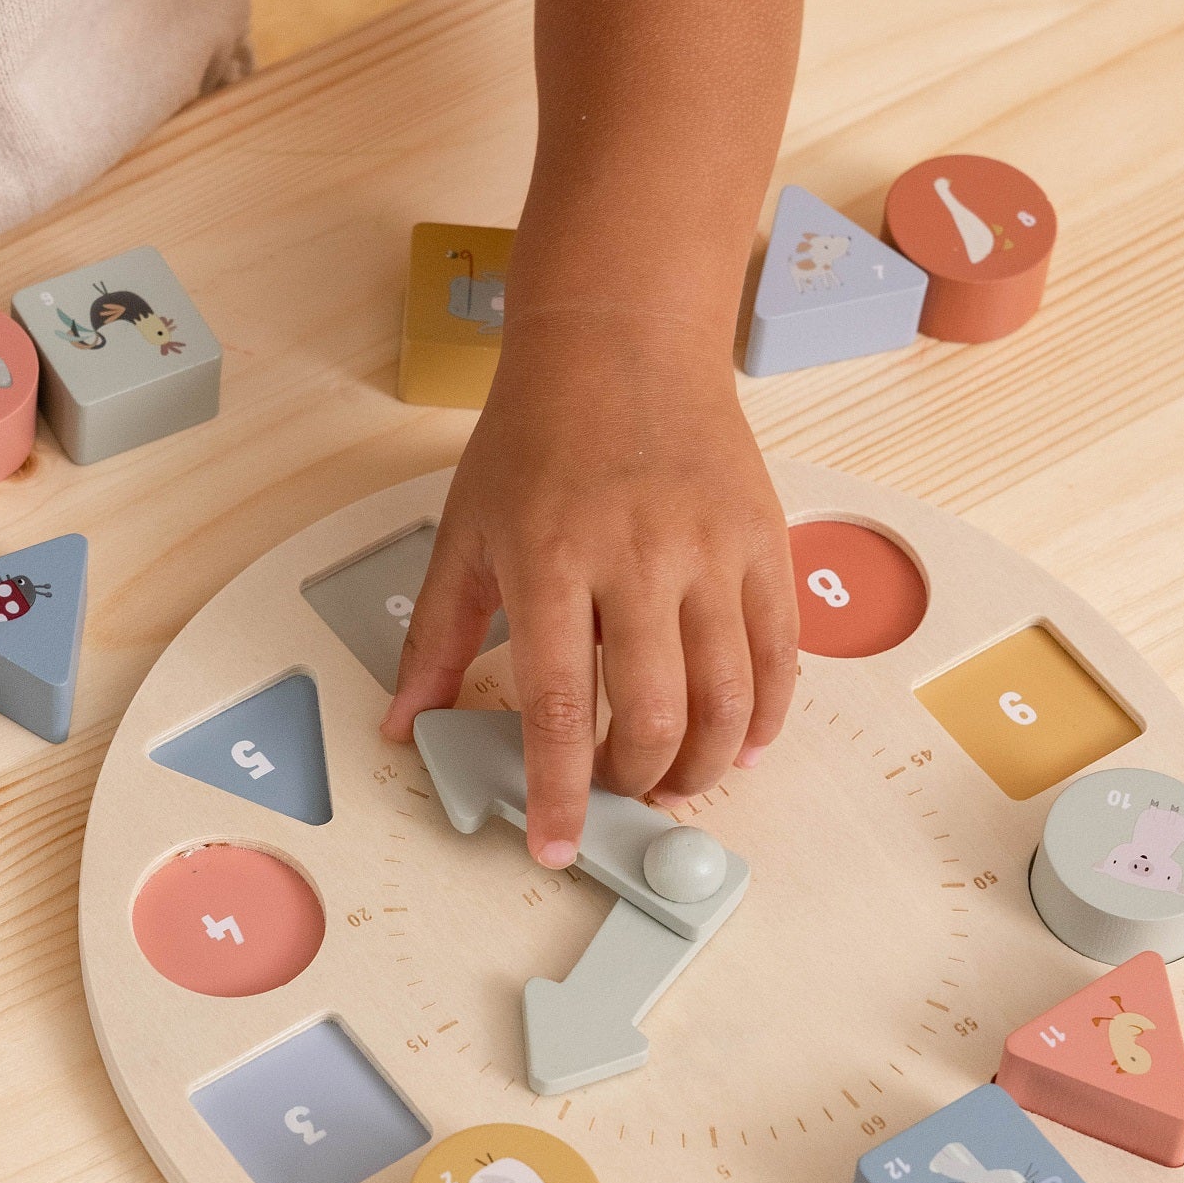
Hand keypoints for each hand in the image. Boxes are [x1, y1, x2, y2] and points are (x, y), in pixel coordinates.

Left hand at [381, 327, 796, 861]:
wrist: (622, 338)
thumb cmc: (537, 431)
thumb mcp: (465, 528)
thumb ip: (435, 635)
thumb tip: (404, 723)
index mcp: (551, 559)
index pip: (561, 706)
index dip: (558, 791)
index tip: (553, 844)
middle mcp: (638, 558)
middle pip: (655, 716)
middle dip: (633, 782)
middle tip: (614, 794)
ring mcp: (711, 550)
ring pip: (728, 698)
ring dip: (703, 764)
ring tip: (673, 781)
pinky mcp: (763, 540)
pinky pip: (779, 653)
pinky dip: (765, 714)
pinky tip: (740, 740)